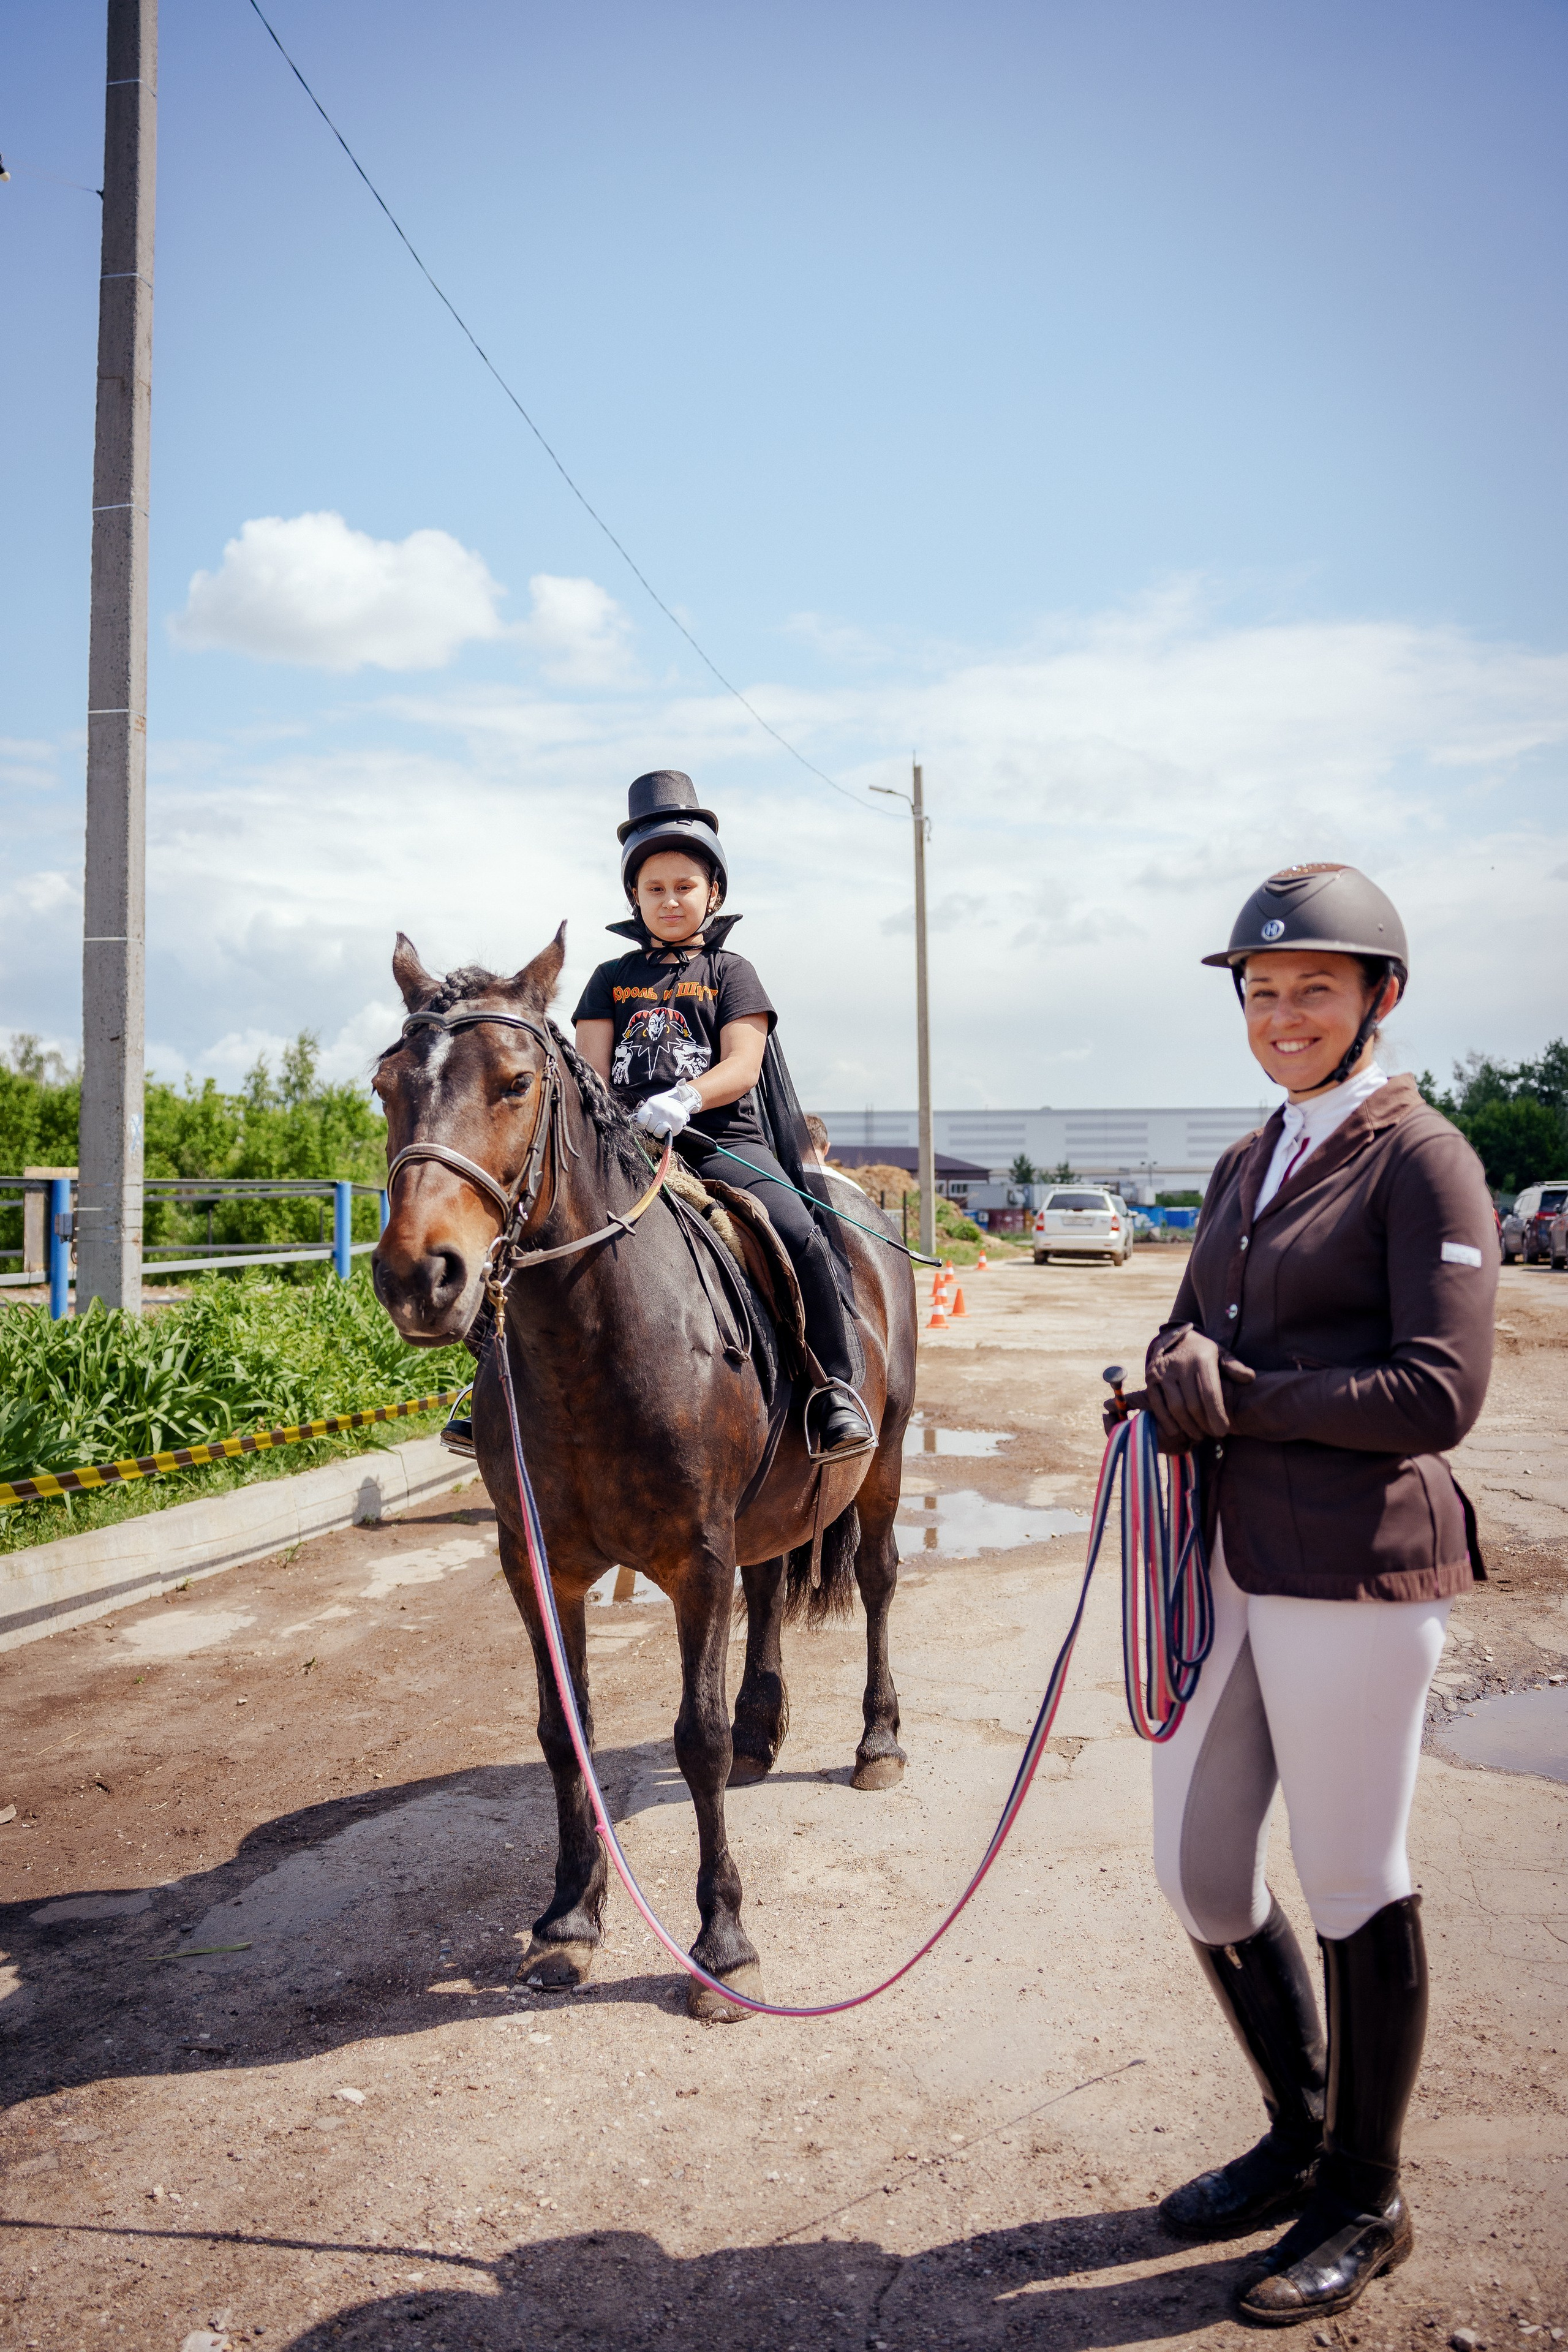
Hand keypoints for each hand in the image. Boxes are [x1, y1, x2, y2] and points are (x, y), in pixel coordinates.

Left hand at [631, 1081, 702, 1138]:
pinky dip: (668, 1132)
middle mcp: (661, 1111)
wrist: (681, 1099)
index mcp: (652, 1104)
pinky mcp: (677, 1125)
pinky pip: (667, 1135)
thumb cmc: (663, 1102)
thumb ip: (644, 1111)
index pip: (640, 1121)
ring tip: (663, 1123)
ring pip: (657, 1133)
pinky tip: (670, 1124)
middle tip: (658, 1120)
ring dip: (659, 1131)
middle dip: (652, 1126)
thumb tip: (636, 1123)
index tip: (645, 1122)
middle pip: (649, 1128)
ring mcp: (670, 1118)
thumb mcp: (652, 1102)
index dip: (642, 1123)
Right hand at [1146, 1328, 1254, 1444]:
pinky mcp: (1150, 1379)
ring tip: (1198, 1435)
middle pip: (1193, 1404)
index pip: (1210, 1393)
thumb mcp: (1221, 1354)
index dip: (1217, 1415)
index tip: (1223, 1430)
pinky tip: (1178, 1431)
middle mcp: (1180, 1365)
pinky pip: (1158, 1406)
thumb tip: (1249, 1378)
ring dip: (1187, 1426)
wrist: (1174, 1339)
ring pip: (1175, 1408)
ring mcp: (1163, 1372)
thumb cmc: (1203, 1353)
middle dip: (1204, 1424)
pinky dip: (1167, 1422)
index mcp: (1201, 1359)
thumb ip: (1234, 1367)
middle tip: (1212, 1434)